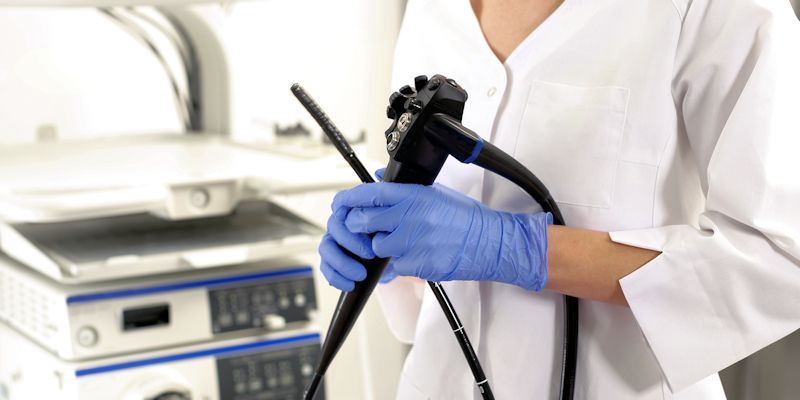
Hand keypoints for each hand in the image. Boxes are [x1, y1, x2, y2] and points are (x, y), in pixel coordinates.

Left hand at [323, 180, 550, 290]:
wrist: (489, 243)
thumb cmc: (464, 218)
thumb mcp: (434, 193)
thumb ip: (403, 188)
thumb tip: (380, 177)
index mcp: (413, 196)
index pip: (369, 193)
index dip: (349, 199)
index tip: (341, 203)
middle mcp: (409, 216)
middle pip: (362, 221)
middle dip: (358, 227)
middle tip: (366, 230)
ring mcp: (412, 241)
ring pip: (375, 247)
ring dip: (380, 249)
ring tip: (399, 244)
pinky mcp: (417, 264)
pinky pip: (394, 267)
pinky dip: (398, 265)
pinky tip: (413, 257)